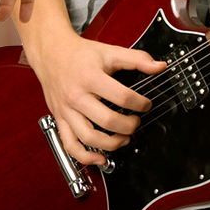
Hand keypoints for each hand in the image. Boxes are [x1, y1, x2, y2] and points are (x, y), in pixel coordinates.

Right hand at [27, 26, 165, 166]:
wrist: (50, 52)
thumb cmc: (78, 54)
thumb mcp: (109, 51)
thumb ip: (137, 59)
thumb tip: (159, 66)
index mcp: (90, 78)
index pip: (122, 98)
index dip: (141, 104)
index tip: (145, 104)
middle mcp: (76, 96)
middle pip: (108, 121)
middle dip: (129, 125)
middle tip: (136, 121)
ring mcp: (66, 110)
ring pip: (89, 138)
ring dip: (112, 143)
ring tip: (124, 138)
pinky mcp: (60, 118)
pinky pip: (70, 144)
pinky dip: (85, 156)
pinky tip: (100, 158)